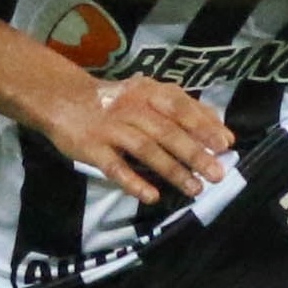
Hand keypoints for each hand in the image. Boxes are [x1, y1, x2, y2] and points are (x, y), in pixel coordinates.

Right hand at [33, 73, 233, 205]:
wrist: (63, 98)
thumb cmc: (117, 101)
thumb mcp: (149, 94)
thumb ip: (185, 110)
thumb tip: (223, 132)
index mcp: (149, 92)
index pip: (180, 107)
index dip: (203, 125)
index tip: (225, 145)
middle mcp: (131, 107)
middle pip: (166, 131)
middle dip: (194, 153)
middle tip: (216, 174)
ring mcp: (111, 128)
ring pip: (145, 149)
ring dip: (172, 170)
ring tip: (194, 189)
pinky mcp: (91, 148)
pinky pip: (115, 167)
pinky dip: (133, 181)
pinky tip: (152, 196)